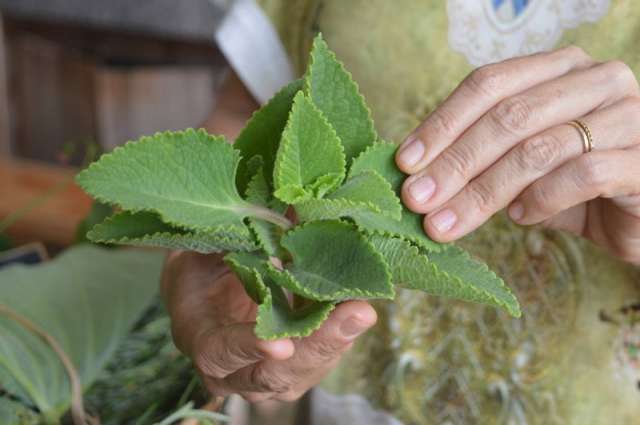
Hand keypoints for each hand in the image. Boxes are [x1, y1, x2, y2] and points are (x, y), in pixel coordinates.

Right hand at [161, 251, 376, 402]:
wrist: (208, 294)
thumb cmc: (201, 269)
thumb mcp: (208, 248)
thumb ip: (235, 237)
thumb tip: (289, 201)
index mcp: (201, 341)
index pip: (220, 353)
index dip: (247, 348)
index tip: (281, 343)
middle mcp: (233, 372)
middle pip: (276, 374)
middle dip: (319, 343)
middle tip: (357, 313)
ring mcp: (266, 377)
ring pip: (305, 371)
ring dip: (337, 340)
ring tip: (364, 309)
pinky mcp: (295, 370)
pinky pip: (321, 358)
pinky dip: (340, 334)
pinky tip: (358, 309)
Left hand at [395, 46, 639, 264]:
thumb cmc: (573, 186)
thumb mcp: (521, 165)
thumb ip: (481, 158)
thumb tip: (415, 174)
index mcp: (559, 68)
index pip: (488, 84)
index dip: (442, 123)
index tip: (404, 162)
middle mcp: (595, 80)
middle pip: (508, 116)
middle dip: (454, 163)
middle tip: (417, 199)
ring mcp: (628, 115)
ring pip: (538, 149)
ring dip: (482, 191)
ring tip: (446, 222)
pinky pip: (581, 176)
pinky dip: (541, 200)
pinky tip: (519, 218)